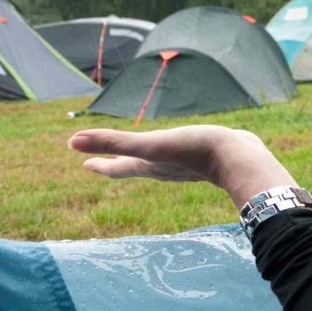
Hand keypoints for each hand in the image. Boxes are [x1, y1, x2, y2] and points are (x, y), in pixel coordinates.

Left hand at [69, 125, 296, 205]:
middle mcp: (164, 168)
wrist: (240, 159)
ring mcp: (185, 165)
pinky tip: (181, 148)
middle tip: (102, 162)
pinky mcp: (204, 157)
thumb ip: (114, 142)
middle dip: (118, 163)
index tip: (85, 163)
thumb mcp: (150, 145)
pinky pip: (181, 156)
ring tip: (141, 157)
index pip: (118, 168)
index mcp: (149, 166)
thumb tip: (71, 142)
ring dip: (145, 160)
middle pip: (135, 167)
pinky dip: (172, 152)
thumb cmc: (195, 151)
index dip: (100, 164)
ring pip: (158, 163)